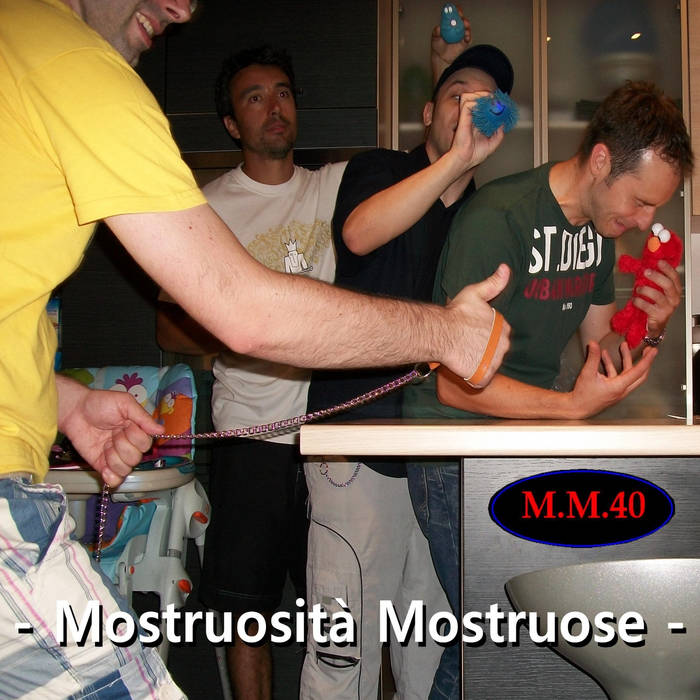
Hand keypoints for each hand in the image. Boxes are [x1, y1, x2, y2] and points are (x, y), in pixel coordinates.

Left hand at [57, 377, 162, 486]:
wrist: (74, 411)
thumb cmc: (100, 403)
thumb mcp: (125, 403)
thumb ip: (143, 417)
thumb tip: (161, 430)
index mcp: (138, 431)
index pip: (146, 444)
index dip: (135, 437)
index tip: (125, 425)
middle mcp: (129, 446)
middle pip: (136, 458)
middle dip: (122, 445)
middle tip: (112, 432)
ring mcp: (116, 456)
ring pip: (125, 469)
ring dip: (113, 457)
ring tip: (104, 445)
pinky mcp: (102, 465)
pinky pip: (114, 480)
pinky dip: (111, 477)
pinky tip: (105, 468)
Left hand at [431, 5, 470, 83]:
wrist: (442, 58)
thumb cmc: (438, 47)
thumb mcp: (435, 38)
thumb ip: (436, 32)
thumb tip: (438, 28)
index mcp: (449, 24)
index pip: (454, 15)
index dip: (456, 12)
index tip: (456, 11)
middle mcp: (456, 28)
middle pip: (461, 19)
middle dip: (462, 17)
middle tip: (461, 18)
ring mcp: (461, 34)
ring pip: (466, 27)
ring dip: (466, 25)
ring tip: (465, 25)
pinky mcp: (465, 41)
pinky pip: (468, 37)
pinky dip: (468, 35)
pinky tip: (466, 35)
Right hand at [443, 263, 510, 386]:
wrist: (441, 332)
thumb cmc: (456, 313)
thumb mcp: (475, 293)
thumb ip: (493, 283)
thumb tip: (505, 269)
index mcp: (505, 328)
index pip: (500, 335)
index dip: (485, 335)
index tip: (472, 332)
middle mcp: (503, 346)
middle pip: (495, 351)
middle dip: (483, 350)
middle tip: (465, 344)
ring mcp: (494, 362)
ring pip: (488, 366)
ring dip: (478, 363)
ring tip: (462, 355)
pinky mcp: (483, 376)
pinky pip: (481, 380)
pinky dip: (473, 377)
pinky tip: (463, 368)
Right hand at [449, 91, 505, 172]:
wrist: (466, 160)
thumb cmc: (475, 155)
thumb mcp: (493, 144)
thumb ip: (499, 133)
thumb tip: (503, 123)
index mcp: (477, 123)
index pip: (483, 105)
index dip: (492, 101)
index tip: (501, 104)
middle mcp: (471, 118)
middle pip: (476, 97)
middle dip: (487, 95)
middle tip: (497, 101)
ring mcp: (466, 117)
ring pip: (470, 96)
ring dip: (481, 95)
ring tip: (491, 101)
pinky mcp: (463, 118)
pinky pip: (467, 102)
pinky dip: (477, 102)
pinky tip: (485, 108)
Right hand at [569, 341, 656, 417]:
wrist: (577, 408)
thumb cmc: (583, 395)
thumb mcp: (587, 374)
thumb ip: (593, 358)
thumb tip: (594, 345)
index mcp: (619, 386)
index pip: (638, 371)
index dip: (647, 359)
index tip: (653, 351)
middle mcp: (622, 389)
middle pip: (639, 374)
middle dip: (645, 361)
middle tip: (648, 350)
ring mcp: (618, 391)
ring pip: (628, 374)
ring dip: (626, 360)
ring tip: (623, 347)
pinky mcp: (613, 390)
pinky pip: (618, 376)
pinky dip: (614, 366)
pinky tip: (606, 357)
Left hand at [634, 260, 681, 336]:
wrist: (654, 325)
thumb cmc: (655, 307)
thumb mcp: (658, 293)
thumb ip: (655, 283)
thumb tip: (647, 269)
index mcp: (675, 292)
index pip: (675, 278)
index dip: (667, 269)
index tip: (659, 262)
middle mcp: (673, 300)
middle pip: (668, 285)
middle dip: (656, 276)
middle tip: (646, 272)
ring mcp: (667, 308)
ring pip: (656, 295)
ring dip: (644, 290)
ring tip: (638, 289)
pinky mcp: (658, 316)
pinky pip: (647, 306)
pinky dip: (639, 301)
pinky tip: (635, 300)